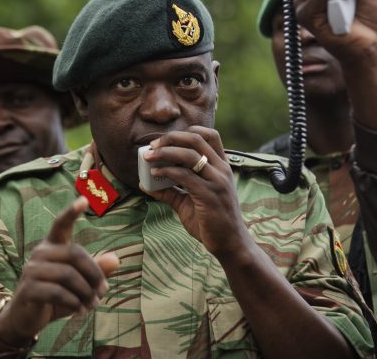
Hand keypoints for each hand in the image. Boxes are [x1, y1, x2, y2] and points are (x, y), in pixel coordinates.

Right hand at [0, 196, 119, 345]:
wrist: (26, 318)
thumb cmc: (56, 295)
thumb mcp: (80, 283)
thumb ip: (96, 270)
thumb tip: (116, 259)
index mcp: (53, 246)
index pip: (61, 224)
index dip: (71, 212)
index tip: (84, 199)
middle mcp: (40, 253)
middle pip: (74, 254)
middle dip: (94, 274)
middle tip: (104, 291)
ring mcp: (31, 270)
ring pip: (68, 275)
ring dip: (86, 293)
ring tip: (92, 305)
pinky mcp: (28, 289)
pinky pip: (57, 292)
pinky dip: (74, 302)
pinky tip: (79, 310)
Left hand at [140, 126, 248, 258]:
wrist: (230, 244)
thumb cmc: (211, 222)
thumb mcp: (189, 202)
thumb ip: (171, 191)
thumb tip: (146, 184)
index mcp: (222, 167)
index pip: (210, 135)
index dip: (187, 132)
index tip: (167, 140)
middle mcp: (222, 170)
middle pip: (196, 139)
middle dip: (171, 138)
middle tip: (152, 145)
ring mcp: (217, 182)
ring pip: (189, 154)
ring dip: (165, 152)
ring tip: (148, 157)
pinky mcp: (209, 195)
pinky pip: (184, 176)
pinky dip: (166, 171)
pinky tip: (154, 174)